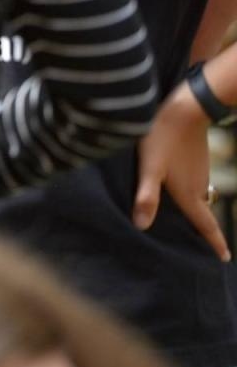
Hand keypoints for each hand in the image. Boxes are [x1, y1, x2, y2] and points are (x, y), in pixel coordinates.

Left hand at [134, 82, 230, 260]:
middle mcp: (199, 186)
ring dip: (194, 209)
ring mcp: (200, 171)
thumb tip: (142, 226)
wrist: (185, 108)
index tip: (224, 258)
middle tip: (200, 245)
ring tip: (184, 220)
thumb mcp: (149, 168)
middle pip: (201, 214)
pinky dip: (189, 192)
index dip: (215, 243)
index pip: (205, 225)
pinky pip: (194, 182)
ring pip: (197, 196)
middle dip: (202, 229)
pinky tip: (175, 188)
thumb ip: (146, 196)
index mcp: (189, 193)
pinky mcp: (196, 159)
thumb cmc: (162, 138)